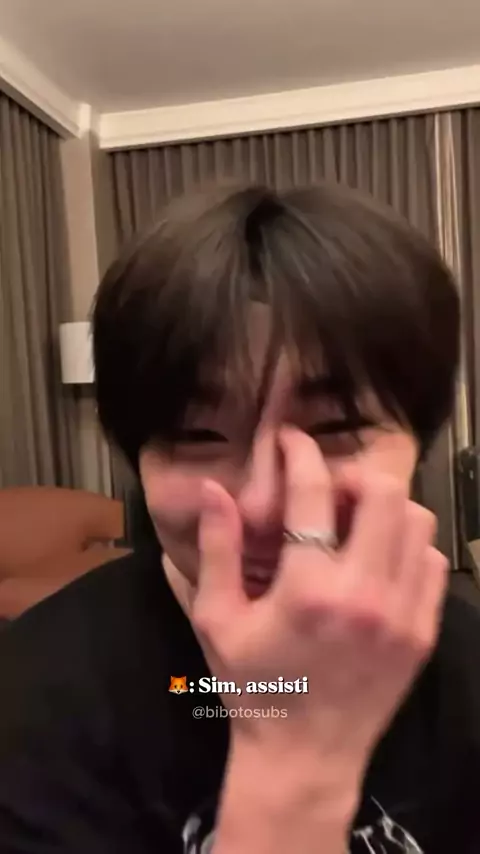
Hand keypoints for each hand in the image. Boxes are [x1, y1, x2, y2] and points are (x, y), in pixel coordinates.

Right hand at [192, 426, 447, 791]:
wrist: (305, 759)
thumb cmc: (254, 689)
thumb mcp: (218, 620)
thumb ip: (218, 549)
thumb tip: (215, 488)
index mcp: (308, 590)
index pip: (313, 492)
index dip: (300, 452)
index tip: (291, 440)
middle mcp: (364, 595)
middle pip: (383, 493)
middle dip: (352, 476)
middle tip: (328, 491)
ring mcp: (402, 615)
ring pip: (416, 521)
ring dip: (383, 509)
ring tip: (352, 525)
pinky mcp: (422, 633)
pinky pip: (431, 562)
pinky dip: (407, 546)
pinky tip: (376, 560)